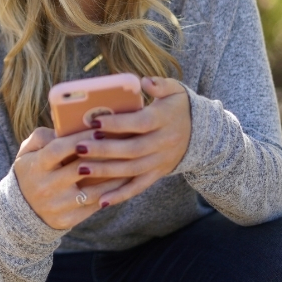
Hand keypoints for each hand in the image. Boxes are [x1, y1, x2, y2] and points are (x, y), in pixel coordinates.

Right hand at [13, 127, 129, 229]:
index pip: (59, 149)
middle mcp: (46, 187)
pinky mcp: (67, 220)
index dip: (80, 139)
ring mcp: (58, 205)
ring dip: (114, 178)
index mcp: (36, 166)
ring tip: (130, 164)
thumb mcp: (27, 152)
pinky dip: (110, 194)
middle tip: (123, 143)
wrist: (20, 211)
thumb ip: (41, 136)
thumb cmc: (30, 172)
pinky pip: (94, 206)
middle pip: (80, 169)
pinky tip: (123, 183)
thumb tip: (63, 128)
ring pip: (93, 191)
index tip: (99, 129)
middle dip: (103, 155)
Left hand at [73, 76, 190, 207]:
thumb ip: (159, 84)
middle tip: (79, 147)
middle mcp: (163, 144)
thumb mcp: (175, 90)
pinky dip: (120, 195)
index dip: (117, 124)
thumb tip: (144, 81)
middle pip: (132, 150)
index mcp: (164, 120)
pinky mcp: (157, 174)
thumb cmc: (178, 107)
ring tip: (81, 169)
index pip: (139, 124)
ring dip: (106, 172)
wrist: (201, 134)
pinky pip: (138, 187)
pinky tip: (101, 201)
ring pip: (131, 170)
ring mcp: (160, 162)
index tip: (94, 122)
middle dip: (104, 150)